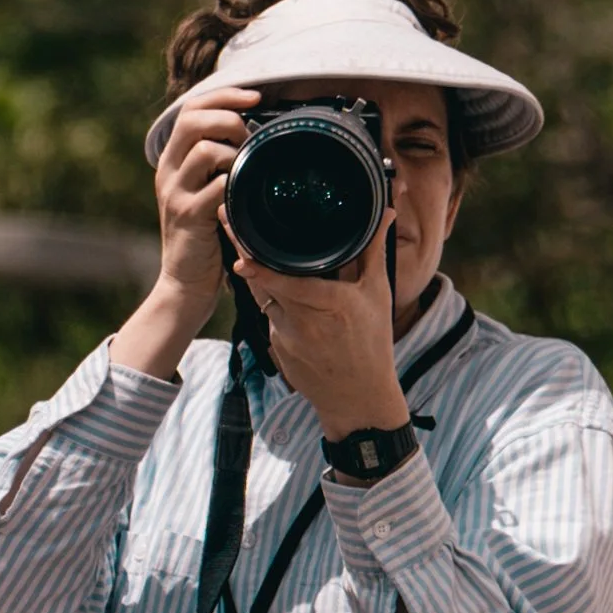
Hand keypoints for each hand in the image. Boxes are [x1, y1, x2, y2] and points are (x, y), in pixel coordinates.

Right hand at [113, 86, 257, 379]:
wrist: (184, 285)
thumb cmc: (204, 239)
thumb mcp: (205, 194)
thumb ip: (219, 165)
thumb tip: (255, 135)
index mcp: (172, 160)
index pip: (191, 108)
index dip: (224, 96)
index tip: (255, 98)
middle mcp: (168, 171)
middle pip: (194, 119)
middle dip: (230, 118)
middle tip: (251, 135)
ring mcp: (175, 193)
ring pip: (204, 149)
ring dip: (235, 151)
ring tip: (249, 169)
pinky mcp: (187, 216)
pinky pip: (215, 186)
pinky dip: (235, 184)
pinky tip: (245, 194)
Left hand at [237, 218, 402, 441]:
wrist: (358, 399)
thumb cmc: (372, 344)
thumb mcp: (377, 295)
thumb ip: (373, 251)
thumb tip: (384, 214)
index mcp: (331, 304)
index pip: (286, 281)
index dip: (260, 265)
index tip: (240, 243)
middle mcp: (304, 322)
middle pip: (263, 282)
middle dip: (245, 252)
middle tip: (228, 221)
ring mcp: (286, 339)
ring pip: (263, 298)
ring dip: (257, 276)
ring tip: (244, 246)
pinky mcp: (277, 350)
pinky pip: (270, 317)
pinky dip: (273, 303)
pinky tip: (278, 293)